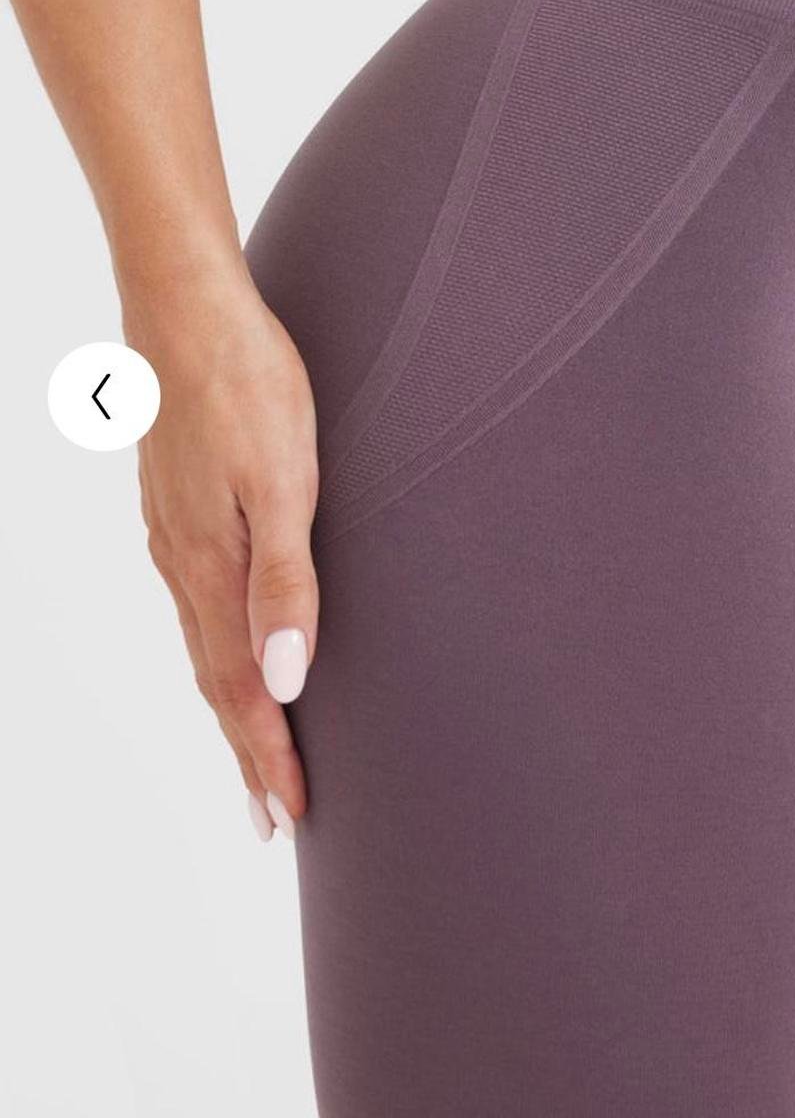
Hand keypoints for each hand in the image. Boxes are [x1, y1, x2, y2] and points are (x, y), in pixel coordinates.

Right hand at [126, 257, 317, 842]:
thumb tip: (284, 678)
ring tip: (254, 749)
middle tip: (273, 813)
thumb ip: (287, 581)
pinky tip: (229, 649)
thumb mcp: (286, 482)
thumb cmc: (247, 386)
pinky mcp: (179, 508)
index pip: (240, 689)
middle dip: (247, 751)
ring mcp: (175, 536)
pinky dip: (216, 652)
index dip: (266, 755)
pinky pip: (198, 606)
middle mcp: (185, 564)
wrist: (186, 307)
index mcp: (213, 567)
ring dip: (231, 707)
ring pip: (203, 646)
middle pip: (216, 680)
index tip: (289, 816)